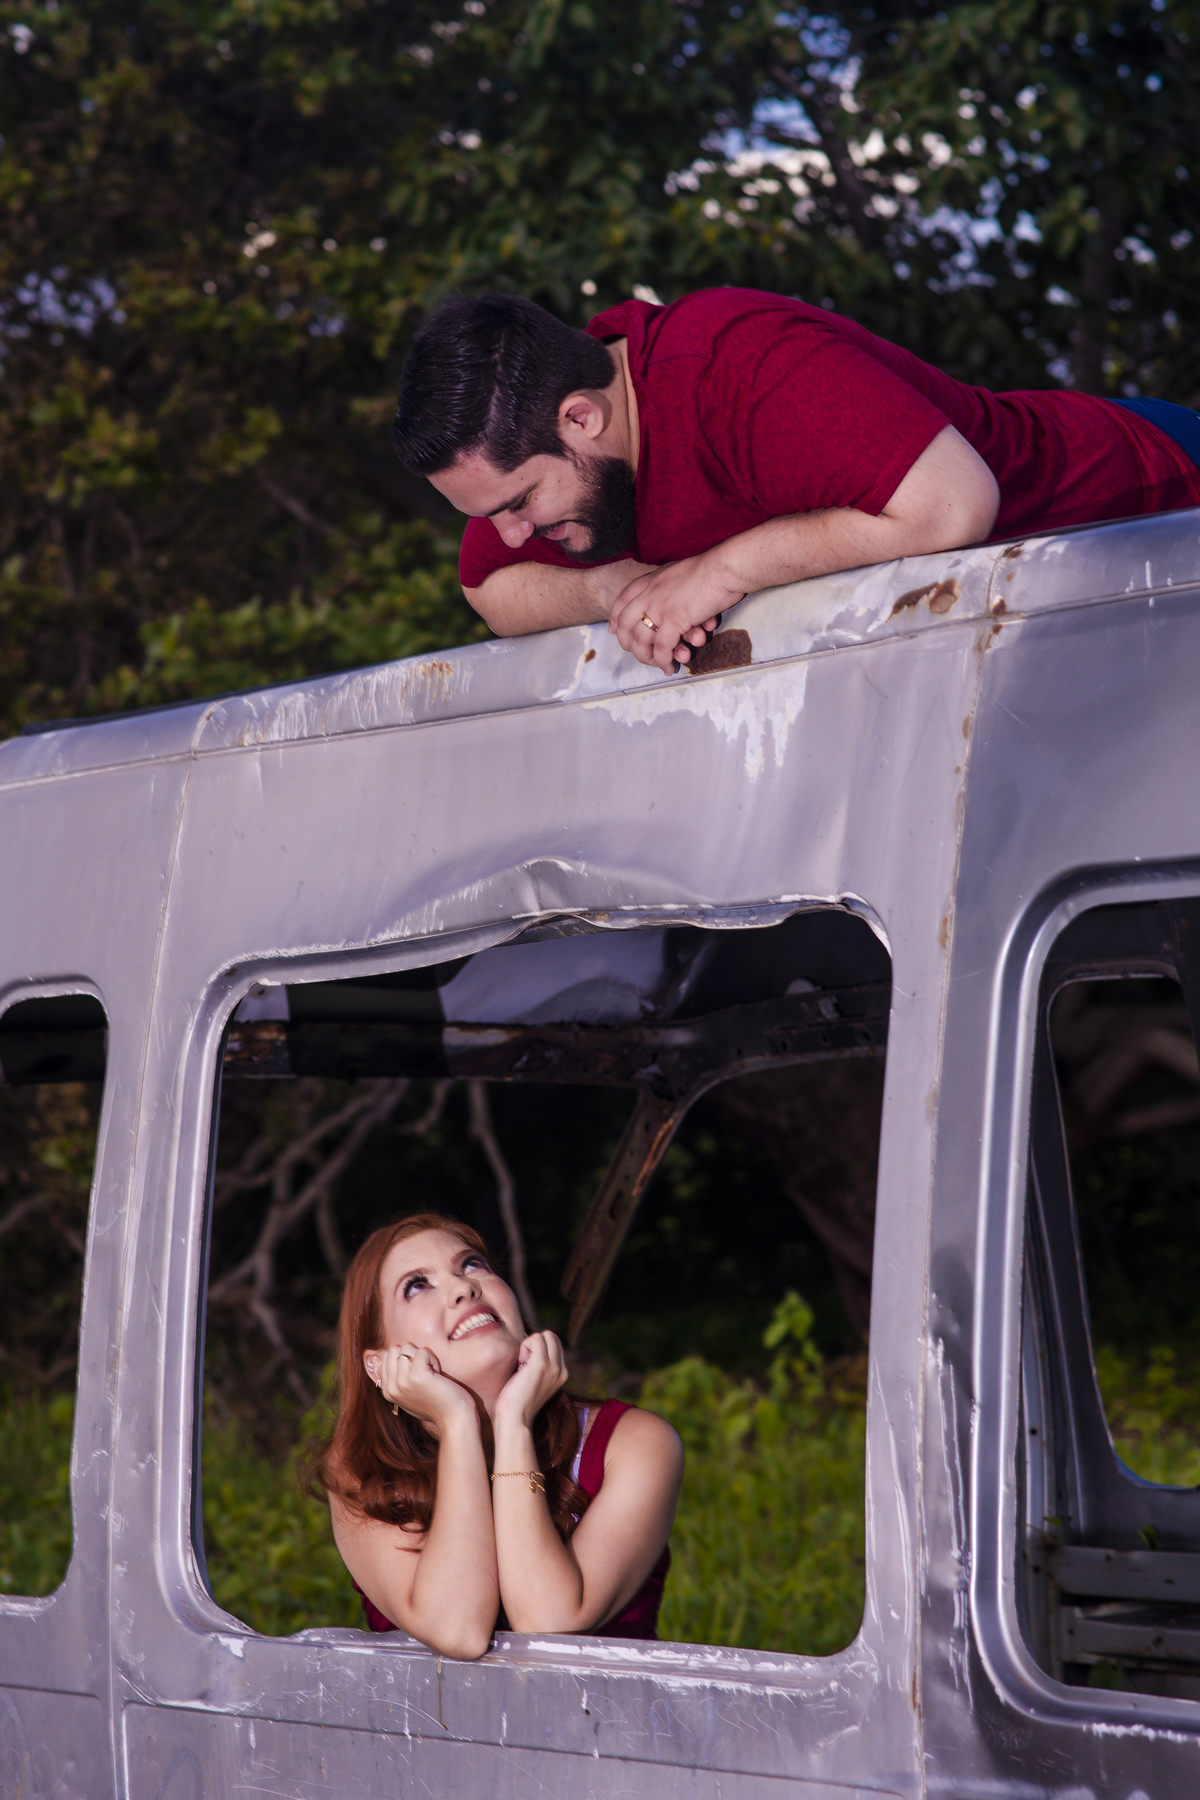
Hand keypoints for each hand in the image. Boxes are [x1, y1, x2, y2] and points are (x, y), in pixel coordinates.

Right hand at [373, 1342, 478, 1435]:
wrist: (453, 1418)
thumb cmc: (434, 1404)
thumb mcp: (408, 1394)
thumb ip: (396, 1378)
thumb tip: (385, 1354)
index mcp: (387, 1391)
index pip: (386, 1356)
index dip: (405, 1359)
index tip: (417, 1375)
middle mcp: (392, 1387)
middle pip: (394, 1349)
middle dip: (411, 1354)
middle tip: (424, 1371)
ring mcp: (403, 1381)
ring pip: (407, 1347)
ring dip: (423, 1357)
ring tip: (431, 1374)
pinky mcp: (417, 1376)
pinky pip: (423, 1351)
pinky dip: (432, 1359)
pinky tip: (437, 1374)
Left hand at [493, 1331, 568, 1430]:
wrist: (515, 1419)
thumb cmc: (517, 1400)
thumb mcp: (535, 1380)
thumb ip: (540, 1364)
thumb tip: (533, 1342)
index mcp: (562, 1373)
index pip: (554, 1343)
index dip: (538, 1348)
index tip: (527, 1365)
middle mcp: (562, 1369)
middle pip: (551, 1336)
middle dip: (536, 1343)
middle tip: (524, 1363)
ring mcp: (554, 1367)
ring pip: (545, 1335)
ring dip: (529, 1344)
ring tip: (522, 1364)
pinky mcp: (542, 1365)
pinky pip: (535, 1338)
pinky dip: (525, 1346)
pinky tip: (520, 1364)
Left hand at [609, 550, 744, 673]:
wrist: (726, 567)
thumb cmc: (712, 570)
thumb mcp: (679, 572)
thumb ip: (667, 585)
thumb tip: (667, 598)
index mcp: (649, 580)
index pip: (621, 601)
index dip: (615, 619)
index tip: (614, 630)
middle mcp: (649, 593)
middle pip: (625, 624)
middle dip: (628, 644)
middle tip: (639, 655)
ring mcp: (660, 606)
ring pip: (642, 640)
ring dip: (647, 658)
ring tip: (656, 665)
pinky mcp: (675, 619)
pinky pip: (663, 647)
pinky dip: (665, 660)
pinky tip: (669, 667)